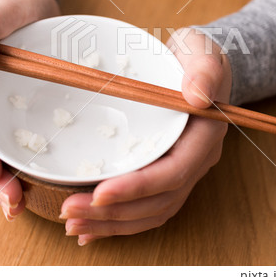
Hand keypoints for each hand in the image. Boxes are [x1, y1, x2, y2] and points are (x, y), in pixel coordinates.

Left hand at [60, 28, 231, 244]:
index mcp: (205, 134)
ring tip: (74, 223)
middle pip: (159, 200)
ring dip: (113, 222)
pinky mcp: (168, 169)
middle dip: (115, 213)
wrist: (198, 66)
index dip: (138, 188)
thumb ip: (203, 70)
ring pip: (152, 210)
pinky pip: (148, 204)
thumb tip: (198, 97)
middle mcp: (197, 159)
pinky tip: (93, 225)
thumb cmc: (196, 56)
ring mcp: (183, 168)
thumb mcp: (200, 51)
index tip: (99, 194)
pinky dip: (120, 219)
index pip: (174, 171)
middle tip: (70, 213)